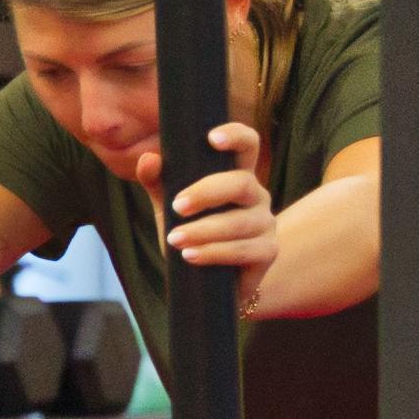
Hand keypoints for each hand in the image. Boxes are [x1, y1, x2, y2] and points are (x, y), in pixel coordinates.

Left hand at [161, 122, 277, 311]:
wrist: (214, 282)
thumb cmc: (194, 235)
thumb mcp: (170, 208)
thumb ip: (158, 183)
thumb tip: (149, 159)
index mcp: (237, 176)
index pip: (247, 145)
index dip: (235, 135)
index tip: (211, 138)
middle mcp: (257, 195)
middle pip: (241, 183)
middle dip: (206, 193)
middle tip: (177, 206)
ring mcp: (266, 223)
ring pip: (238, 222)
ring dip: (203, 230)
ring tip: (174, 240)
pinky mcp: (269, 251)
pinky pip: (243, 250)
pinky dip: (214, 253)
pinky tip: (191, 256)